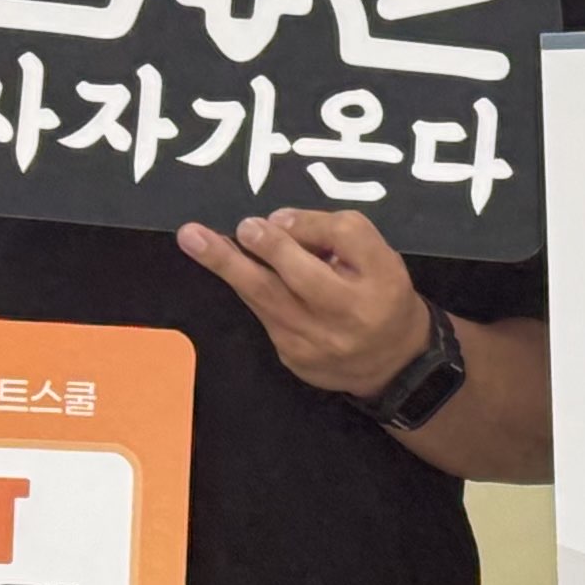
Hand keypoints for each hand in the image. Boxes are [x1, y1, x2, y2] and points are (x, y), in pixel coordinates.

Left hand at [178, 207, 431, 398]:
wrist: (392, 363)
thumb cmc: (383, 295)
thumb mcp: (379, 256)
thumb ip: (336, 232)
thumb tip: (278, 222)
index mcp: (373, 289)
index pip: (341, 243)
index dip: (300, 229)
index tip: (265, 220)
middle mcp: (342, 321)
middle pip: (291, 281)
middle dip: (245, 254)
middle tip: (203, 233)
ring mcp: (312, 345)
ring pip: (264, 300)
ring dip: (227, 268)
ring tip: (192, 239)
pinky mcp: (292, 358)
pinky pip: (264, 316)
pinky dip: (247, 289)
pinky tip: (231, 267)